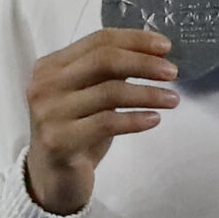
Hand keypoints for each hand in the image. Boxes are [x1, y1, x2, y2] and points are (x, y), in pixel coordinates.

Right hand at [24, 28, 180, 214]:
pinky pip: (107, 123)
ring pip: (110, 92)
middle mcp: (45, 85)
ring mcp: (49, 113)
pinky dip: (136, 119)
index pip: (98, 41)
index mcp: (51, 67)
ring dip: (148, 94)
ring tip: (173, 100)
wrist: (52, 177)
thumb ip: (110, 73)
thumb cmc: (77, 130)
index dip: (135, 40)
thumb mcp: (90, 95)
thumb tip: (157, 54)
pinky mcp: (59, 140)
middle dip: (144, 63)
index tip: (167, 46)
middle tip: (173, 72)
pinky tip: (155, 119)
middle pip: (103, 60)